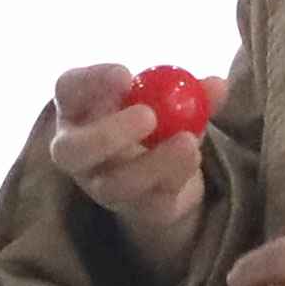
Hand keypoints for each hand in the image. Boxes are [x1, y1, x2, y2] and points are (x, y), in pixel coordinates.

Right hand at [41, 63, 210, 250]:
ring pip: (114, 184)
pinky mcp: (132, 210)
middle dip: (107, 134)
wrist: (168, 176)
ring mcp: (101, 186)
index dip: (91, 81)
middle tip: (148, 116)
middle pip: (70, 151)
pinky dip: (175, 178)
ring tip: (187, 142)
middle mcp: (79, 152)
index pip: (68, 89)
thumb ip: (192, 92)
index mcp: (79, 109)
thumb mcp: (170, 100)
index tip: (127, 75)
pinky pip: (150, 202)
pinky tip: (192, 160)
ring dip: (153, 163)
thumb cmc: (157, 122)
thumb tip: (217, 85)